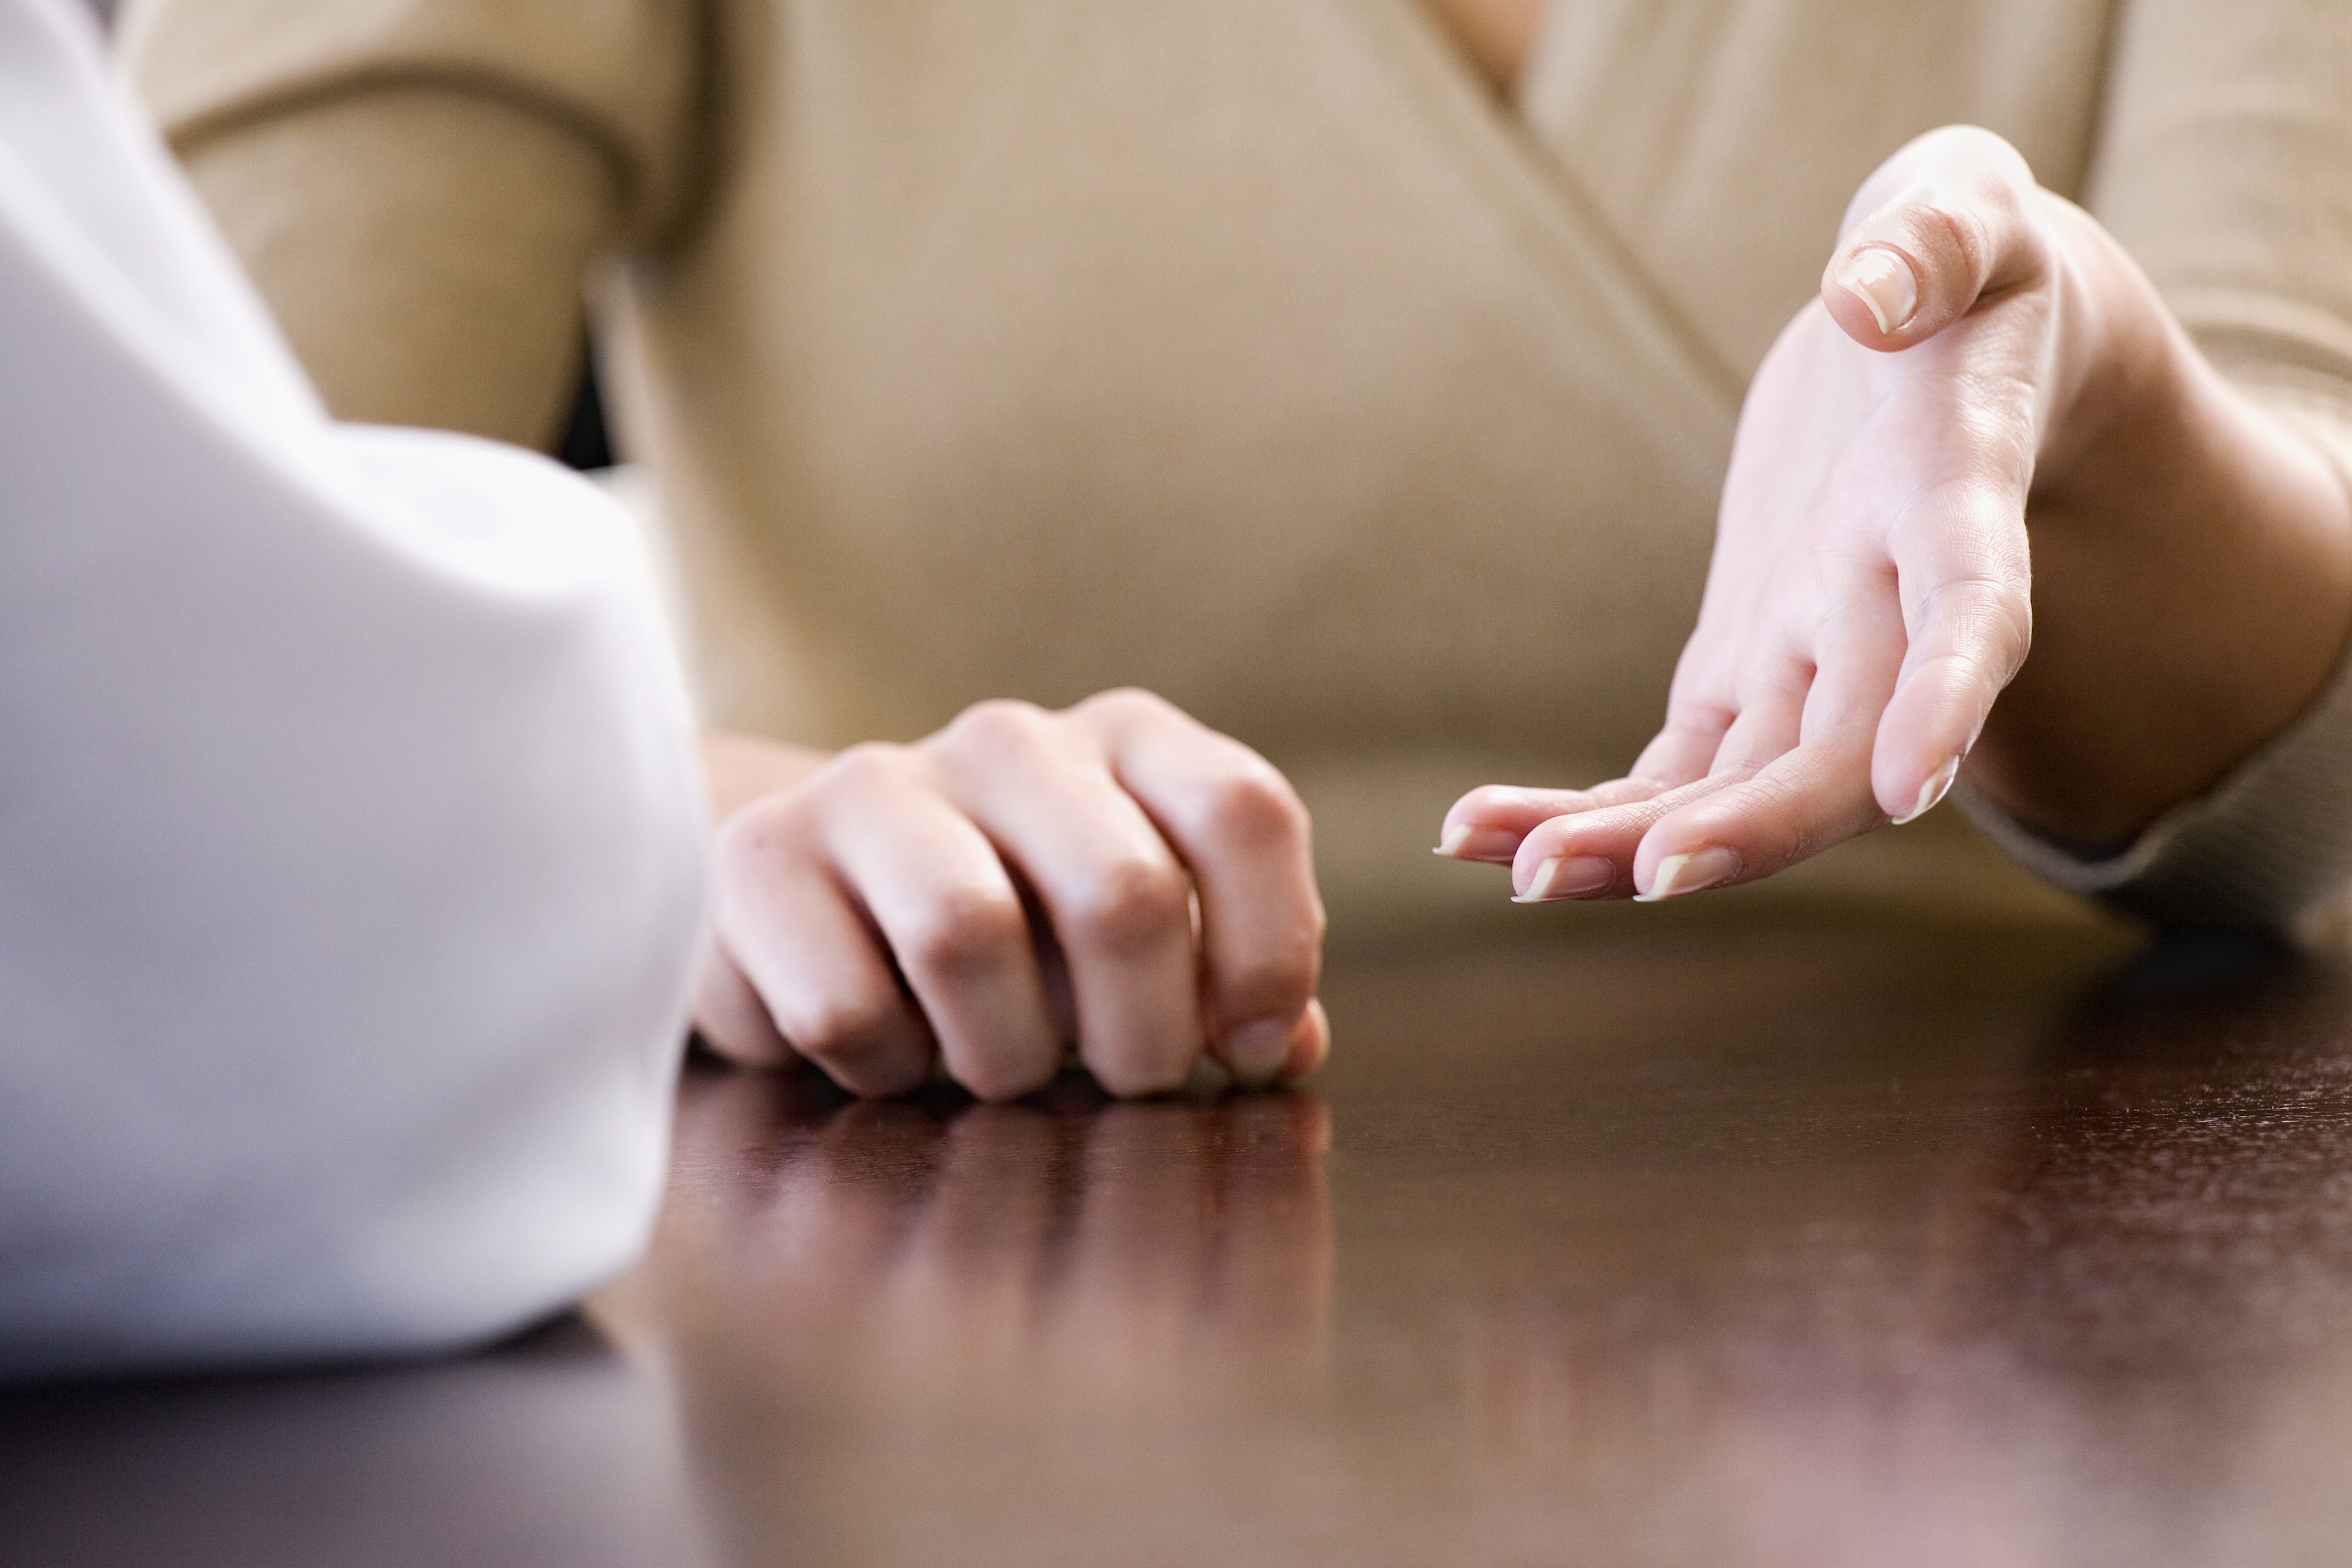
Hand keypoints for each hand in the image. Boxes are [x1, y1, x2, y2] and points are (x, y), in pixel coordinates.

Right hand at [692, 689, 1327, 1099]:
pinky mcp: (762, 855)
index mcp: (1130, 741)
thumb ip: (1231, 984)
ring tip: (998, 1067)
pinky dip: (886, 1068)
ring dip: (1003, 1056)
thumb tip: (1285, 1042)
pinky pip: (846, 1005)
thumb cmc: (1027, 941)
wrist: (818, 908)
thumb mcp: (1147, 951)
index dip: (1268, 951)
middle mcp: (1011, 740)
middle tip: (1119, 1081)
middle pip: (1122, 894)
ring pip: (968, 939)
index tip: (1247, 1048)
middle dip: (1140, 1036)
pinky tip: (893, 1050)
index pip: (1243, 812)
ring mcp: (877, 784)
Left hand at [1441, 125, 2351, 902]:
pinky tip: (1481, 838)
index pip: (1968, 613)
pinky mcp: (1743, 666)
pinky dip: (1592, 812)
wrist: (1953, 342)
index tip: (1906, 790)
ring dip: (1637, 842)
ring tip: (1513, 872)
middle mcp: (1889, 610)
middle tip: (1650, 874)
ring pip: (1737, 785)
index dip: (1944, 698)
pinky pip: (1670, 768)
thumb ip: (1933, 240)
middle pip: (1838, 750)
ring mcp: (1812, 654)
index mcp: (1955, 497)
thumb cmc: (1967, 266)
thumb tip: (1864, 297)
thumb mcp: (1966, 213)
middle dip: (1756, 822)